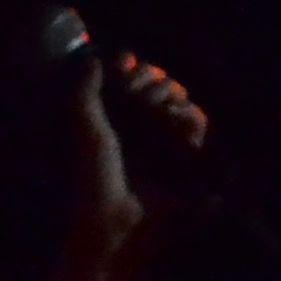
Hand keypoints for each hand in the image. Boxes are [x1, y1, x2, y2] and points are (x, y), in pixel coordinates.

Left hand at [60, 44, 210, 280]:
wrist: (116, 221)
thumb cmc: (95, 176)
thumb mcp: (86, 130)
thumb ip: (85, 92)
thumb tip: (94, 59)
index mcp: (114, 114)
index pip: (132, 77)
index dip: (134, 69)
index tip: (128, 67)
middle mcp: (139, 123)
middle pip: (159, 85)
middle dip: (157, 86)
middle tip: (149, 99)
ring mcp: (162, 139)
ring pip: (180, 102)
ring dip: (176, 103)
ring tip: (167, 114)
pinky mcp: (183, 157)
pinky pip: (196, 127)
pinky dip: (192, 123)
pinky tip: (182, 131)